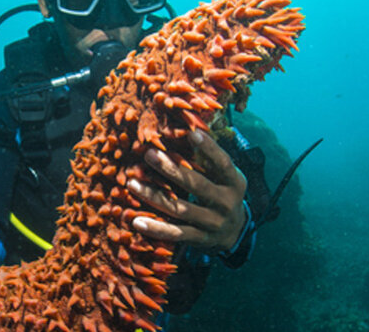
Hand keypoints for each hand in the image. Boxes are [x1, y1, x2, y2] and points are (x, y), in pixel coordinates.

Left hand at [127, 129, 246, 251]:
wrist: (236, 232)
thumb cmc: (223, 192)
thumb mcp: (225, 176)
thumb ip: (210, 158)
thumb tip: (187, 130)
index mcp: (234, 183)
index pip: (223, 163)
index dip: (210, 148)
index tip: (192, 133)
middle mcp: (226, 203)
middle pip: (196, 185)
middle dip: (171, 170)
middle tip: (149, 154)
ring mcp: (213, 223)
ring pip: (180, 209)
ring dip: (154, 196)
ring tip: (132, 184)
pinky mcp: (200, 239)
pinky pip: (176, 234)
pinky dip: (156, 229)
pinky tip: (137, 221)